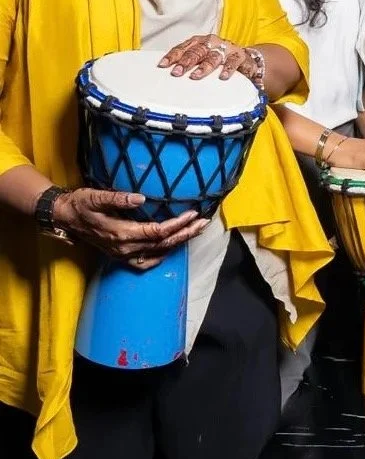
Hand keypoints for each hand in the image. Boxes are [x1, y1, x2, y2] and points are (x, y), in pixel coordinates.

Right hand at [53, 188, 209, 269]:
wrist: (65, 218)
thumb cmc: (80, 205)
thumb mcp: (95, 197)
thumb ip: (117, 198)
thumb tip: (140, 198)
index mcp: (121, 234)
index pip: (157, 231)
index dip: (177, 224)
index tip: (193, 213)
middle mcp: (125, 248)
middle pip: (163, 244)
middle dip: (186, 233)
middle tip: (204, 222)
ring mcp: (123, 255)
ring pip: (158, 253)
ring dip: (179, 243)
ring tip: (196, 231)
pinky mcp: (121, 256)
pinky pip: (147, 262)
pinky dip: (164, 255)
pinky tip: (174, 246)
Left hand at [158, 34, 258, 81]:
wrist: (243, 56)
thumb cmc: (217, 56)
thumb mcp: (201, 56)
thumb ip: (187, 61)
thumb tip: (167, 70)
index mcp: (199, 42)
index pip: (182, 48)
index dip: (172, 56)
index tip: (163, 65)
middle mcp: (211, 43)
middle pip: (196, 52)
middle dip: (185, 62)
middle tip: (177, 72)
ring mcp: (225, 48)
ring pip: (212, 57)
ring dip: (204, 67)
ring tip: (195, 76)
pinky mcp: (238, 56)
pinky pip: (232, 63)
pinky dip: (228, 69)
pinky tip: (222, 77)